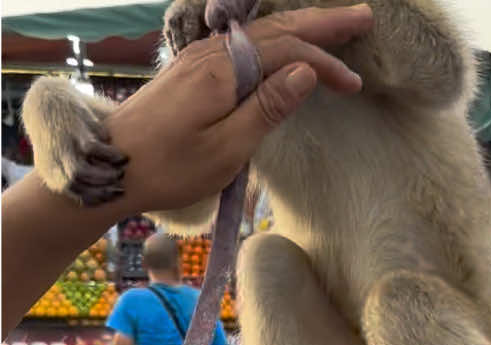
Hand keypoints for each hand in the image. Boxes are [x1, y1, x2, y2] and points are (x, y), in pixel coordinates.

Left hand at [106, 6, 372, 215]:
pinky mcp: (193, 70)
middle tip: (364, 17)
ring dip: (301, 28)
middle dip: (322, 24)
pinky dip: (276, 40)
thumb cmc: (169, 167)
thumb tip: (304, 73)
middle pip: (278, 29)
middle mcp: (213, 53)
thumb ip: (267, 107)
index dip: (326, 64)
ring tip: (334, 26)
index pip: (289, 53)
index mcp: (225, 71)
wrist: (111, 166)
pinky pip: (245, 44)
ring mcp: (200, 58)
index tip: (356, 85)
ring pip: (262, 32)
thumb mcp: (226, 148)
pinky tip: (286, 45)